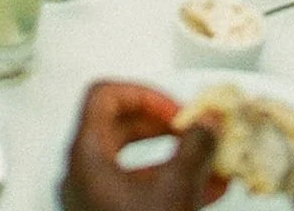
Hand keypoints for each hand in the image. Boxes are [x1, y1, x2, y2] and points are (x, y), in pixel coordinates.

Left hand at [61, 83, 223, 210]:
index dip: (144, 94)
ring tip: (211, 160)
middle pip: (119, 127)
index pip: (105, 96)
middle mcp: (82, 175)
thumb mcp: (175, 191)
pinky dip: (168, 183)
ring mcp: (92, 202)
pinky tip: (208, 190)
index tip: (177, 112)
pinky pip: (137, 191)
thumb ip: (194, 148)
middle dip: (164, 127)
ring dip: (174, 157)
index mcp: (85, 157)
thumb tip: (208, 120)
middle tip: (194, 130)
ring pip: (133, 163)